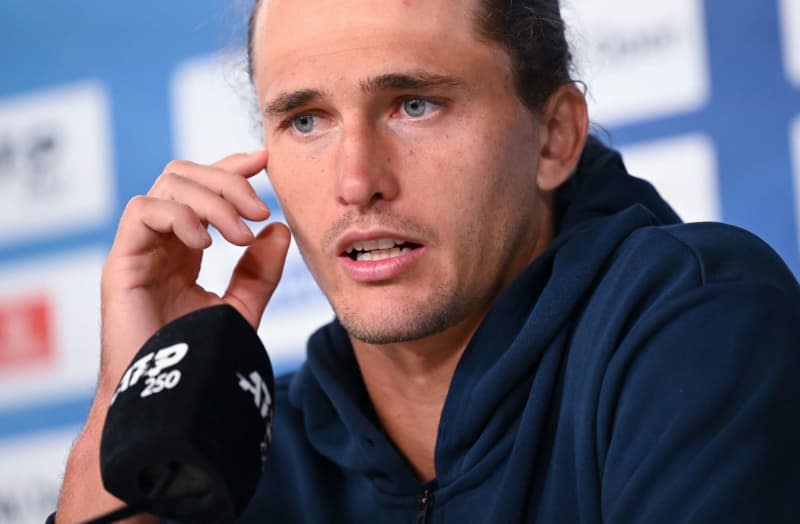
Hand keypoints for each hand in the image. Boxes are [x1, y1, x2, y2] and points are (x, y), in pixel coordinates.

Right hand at [99, 150, 289, 395]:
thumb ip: (260, 272)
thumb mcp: (242, 308)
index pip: (203, 188)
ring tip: (242, 237)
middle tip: (260, 210)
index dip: (231, 167)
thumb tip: (278, 229)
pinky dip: (181, 217)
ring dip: (213, 201)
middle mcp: (161, 242)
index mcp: (185, 248)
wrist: (168, 402)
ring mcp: (140, 250)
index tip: (265, 160)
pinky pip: (144, 211)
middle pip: (186, 175)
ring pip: (169, 186)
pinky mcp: (121, 264)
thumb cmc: (199, 361)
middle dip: (228, 182)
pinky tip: (206, 246)